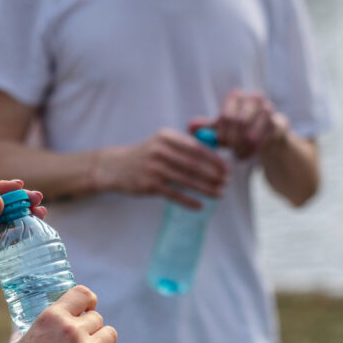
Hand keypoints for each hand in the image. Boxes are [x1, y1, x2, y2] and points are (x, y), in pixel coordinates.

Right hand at [96, 129, 227, 208]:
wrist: (115, 167)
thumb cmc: (146, 156)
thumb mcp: (161, 143)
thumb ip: (185, 147)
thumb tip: (215, 157)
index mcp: (166, 137)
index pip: (197, 148)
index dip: (215, 159)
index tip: (227, 168)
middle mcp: (160, 151)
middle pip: (194, 165)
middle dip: (214, 175)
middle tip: (227, 183)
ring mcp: (154, 168)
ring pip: (187, 181)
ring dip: (206, 189)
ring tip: (219, 194)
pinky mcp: (149, 185)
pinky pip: (174, 194)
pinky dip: (189, 201)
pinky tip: (201, 205)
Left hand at [208, 89, 289, 158]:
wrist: (265, 134)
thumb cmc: (238, 129)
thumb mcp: (220, 128)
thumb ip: (206, 127)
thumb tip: (189, 128)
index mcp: (236, 96)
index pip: (227, 116)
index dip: (222, 133)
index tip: (221, 144)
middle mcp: (254, 98)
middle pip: (239, 124)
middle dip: (232, 142)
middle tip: (230, 152)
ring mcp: (268, 109)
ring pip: (251, 134)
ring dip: (242, 149)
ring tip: (238, 156)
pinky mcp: (279, 122)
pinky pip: (264, 141)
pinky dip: (254, 151)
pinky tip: (248, 156)